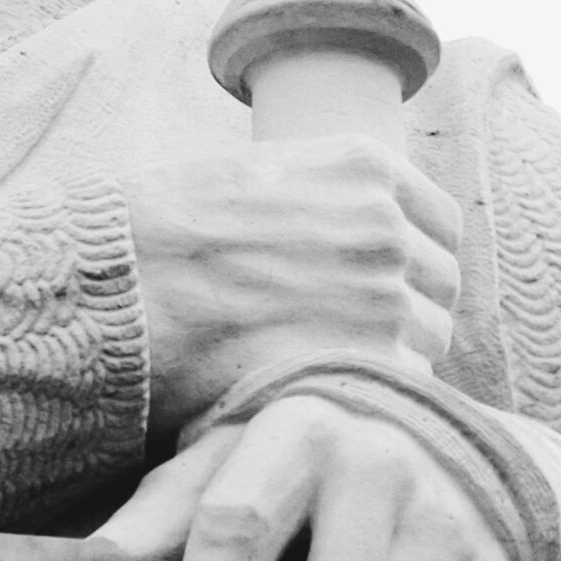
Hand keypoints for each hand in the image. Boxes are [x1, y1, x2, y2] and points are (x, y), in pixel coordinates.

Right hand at [120, 134, 461, 429]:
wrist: (119, 283)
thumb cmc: (163, 232)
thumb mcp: (258, 178)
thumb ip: (326, 200)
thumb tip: (357, 238)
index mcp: (366, 167)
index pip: (440, 222)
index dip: (414, 256)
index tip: (385, 283)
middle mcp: (386, 223)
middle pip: (439, 283)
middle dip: (408, 308)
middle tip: (350, 333)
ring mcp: (383, 293)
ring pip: (429, 337)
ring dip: (392, 354)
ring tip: (326, 364)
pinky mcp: (367, 361)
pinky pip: (402, 386)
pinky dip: (368, 392)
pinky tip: (320, 388)